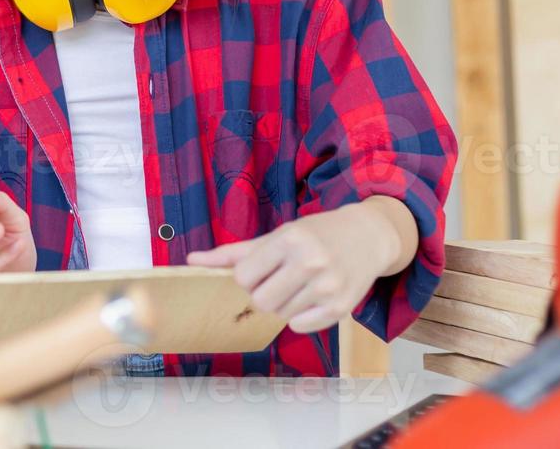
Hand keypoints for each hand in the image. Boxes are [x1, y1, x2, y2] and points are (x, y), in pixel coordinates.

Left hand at [183, 203, 398, 332]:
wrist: (368, 236)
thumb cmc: (315, 234)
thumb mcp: (277, 235)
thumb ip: (234, 252)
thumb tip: (191, 260)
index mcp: (289, 240)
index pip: (243, 276)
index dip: (246, 278)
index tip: (260, 270)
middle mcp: (310, 262)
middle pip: (260, 300)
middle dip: (262, 293)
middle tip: (278, 280)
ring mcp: (327, 287)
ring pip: (280, 314)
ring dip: (283, 304)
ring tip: (299, 285)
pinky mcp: (341, 308)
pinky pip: (300, 327)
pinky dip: (299, 317)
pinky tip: (311, 297)